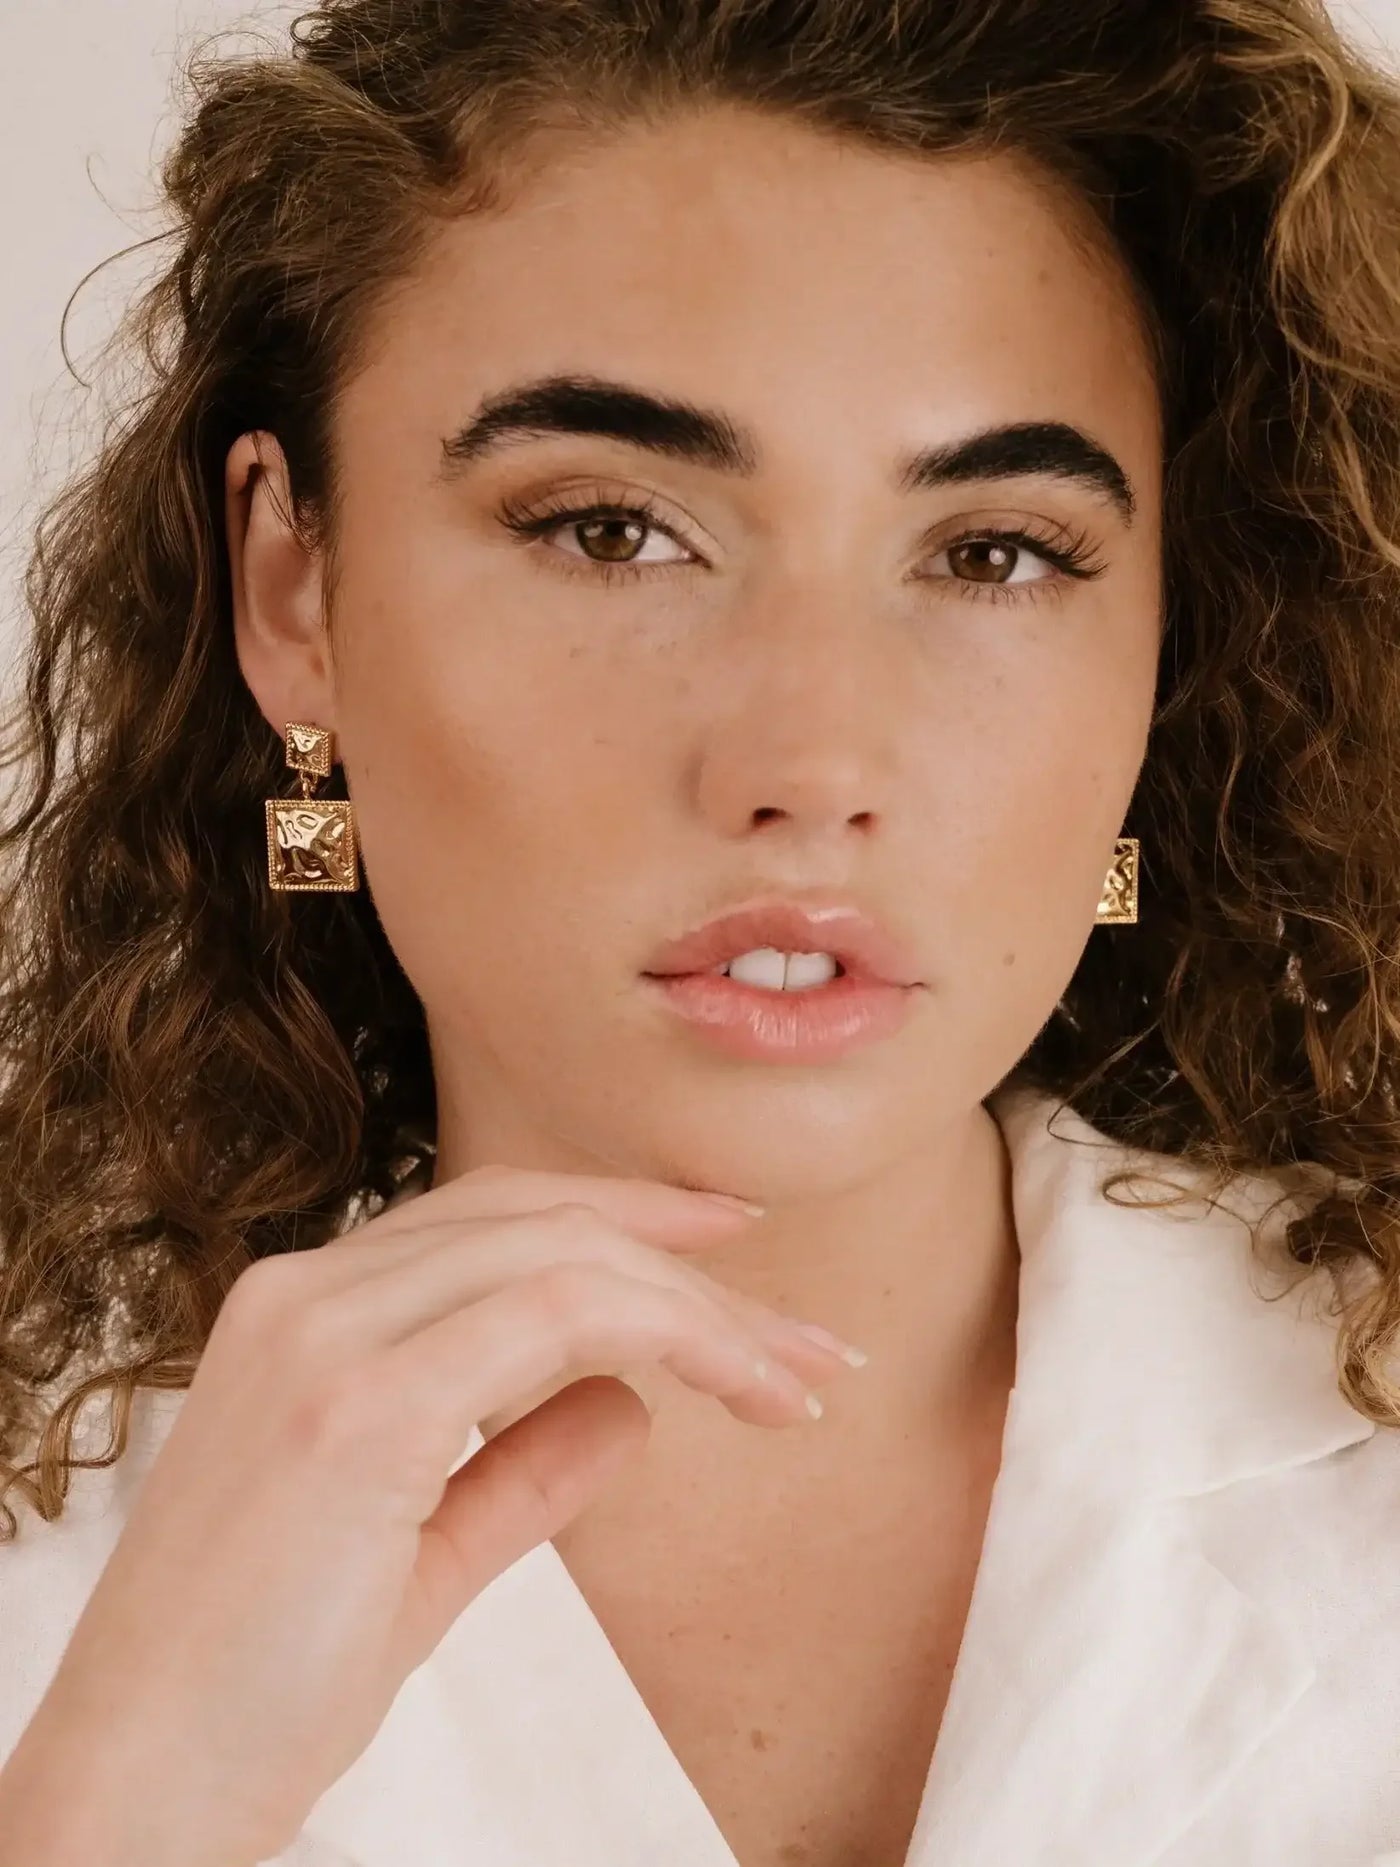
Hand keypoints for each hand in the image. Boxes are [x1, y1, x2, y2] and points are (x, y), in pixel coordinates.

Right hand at [3, 1165, 858, 1866]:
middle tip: (808, 1337)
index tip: (732, 1252)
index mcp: (306, 1309)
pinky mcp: (357, 1403)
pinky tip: (741, 1389)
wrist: (136, 1787)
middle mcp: (308, 1292)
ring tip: (798, 1375)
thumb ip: (520, 1462)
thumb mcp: (420, 1553)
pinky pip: (556, 1317)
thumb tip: (630, 1403)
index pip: (499, 1219)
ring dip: (702, 1309)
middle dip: (691, 1264)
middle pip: (546, 1220)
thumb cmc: (259, 1685)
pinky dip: (671, 1337)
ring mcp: (325, 1334)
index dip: (627, 1218)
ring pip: (566, 1254)